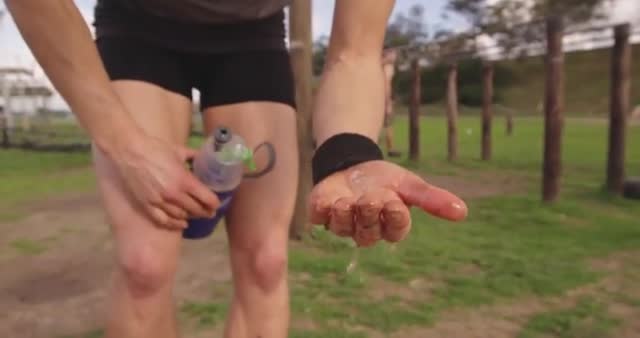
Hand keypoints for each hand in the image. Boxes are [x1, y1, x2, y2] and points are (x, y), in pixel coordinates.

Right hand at [110, 133, 219, 229]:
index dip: (214, 204)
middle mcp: (174, 194)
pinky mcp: (147, 205)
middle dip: (205, 212)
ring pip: (181, 216)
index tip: (217, 204)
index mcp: (185, 180)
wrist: (129, 151)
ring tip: (197, 215)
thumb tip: (204, 156)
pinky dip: (174, 224)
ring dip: (191, 217)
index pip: (206, 198)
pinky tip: (182, 224)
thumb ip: (194, 156)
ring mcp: (160, 201)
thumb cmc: (155, 148)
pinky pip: (163, 220)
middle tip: (210, 212)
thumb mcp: (179, 151)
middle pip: (196, 210)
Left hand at [308, 160, 466, 246]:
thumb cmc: (384, 181)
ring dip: (346, 214)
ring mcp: (342, 223)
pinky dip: (322, 210)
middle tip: (371, 197)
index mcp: (389, 224)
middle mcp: (366, 229)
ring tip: (348, 200)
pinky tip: (329, 200)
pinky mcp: (321, 214)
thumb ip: (432, 198)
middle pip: (368, 232)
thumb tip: (462, 212)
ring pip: (343, 228)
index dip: (395, 219)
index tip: (396, 203)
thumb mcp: (409, 184)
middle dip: (370, 214)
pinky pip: (319, 217)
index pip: (395, 230)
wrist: (353, 165)